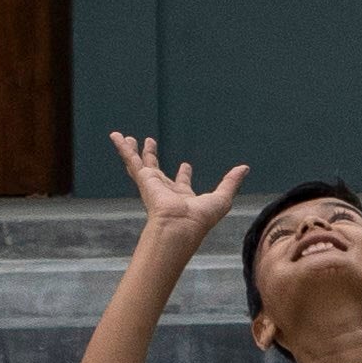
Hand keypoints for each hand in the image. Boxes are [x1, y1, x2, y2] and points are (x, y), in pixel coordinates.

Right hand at [112, 129, 245, 256]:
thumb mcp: (222, 197)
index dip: (184, 174)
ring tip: (128, 138)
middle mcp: (165, 190)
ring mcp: (152, 184)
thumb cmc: (201, 218)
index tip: (185, 166)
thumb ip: (231, 182)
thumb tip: (245, 168)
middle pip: (157, 170)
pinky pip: (131, 159)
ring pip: (140, 163)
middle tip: (150, 143)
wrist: (180, 226)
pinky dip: (122, 148)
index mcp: (183, 196)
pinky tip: (116, 136)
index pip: (182, 183)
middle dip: (153, 157)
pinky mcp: (143, 179)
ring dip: (134, 151)